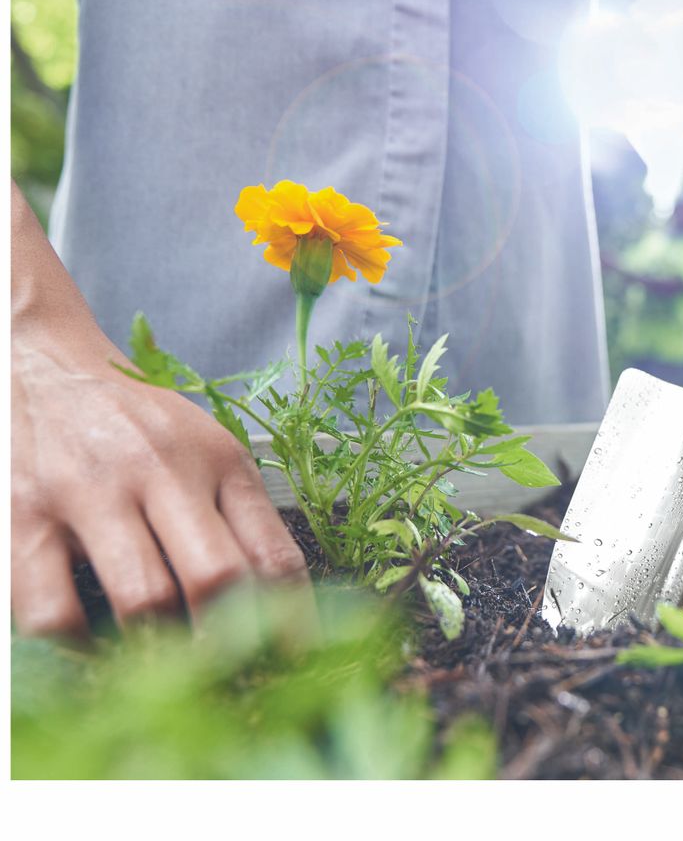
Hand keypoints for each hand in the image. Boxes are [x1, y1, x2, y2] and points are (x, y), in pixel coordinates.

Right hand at [10, 184, 310, 638]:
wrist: (39, 362)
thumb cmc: (133, 419)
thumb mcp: (204, 445)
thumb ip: (239, 512)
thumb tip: (278, 603)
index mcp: (216, 459)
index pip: (271, 553)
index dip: (291, 622)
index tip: (294, 663)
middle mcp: (159, 470)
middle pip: (216, 580)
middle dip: (228, 647)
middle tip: (225, 680)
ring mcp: (88, 492)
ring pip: (142, 601)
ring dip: (157, 655)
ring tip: (162, 674)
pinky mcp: (21, 516)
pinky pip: (53, 611)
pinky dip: (77, 650)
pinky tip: (90, 650)